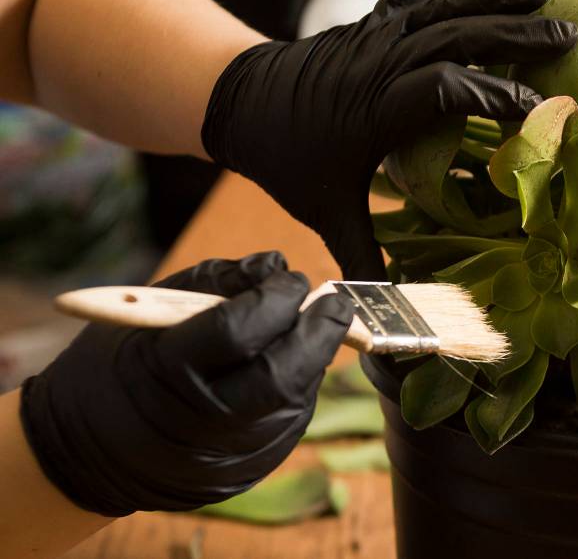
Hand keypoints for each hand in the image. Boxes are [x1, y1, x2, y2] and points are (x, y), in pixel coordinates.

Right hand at [19, 251, 351, 515]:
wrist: (90, 453)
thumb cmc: (121, 362)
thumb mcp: (150, 309)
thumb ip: (217, 279)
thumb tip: (276, 264)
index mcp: (165, 372)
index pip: (238, 330)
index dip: (276, 298)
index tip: (289, 278)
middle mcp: (201, 422)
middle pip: (282, 373)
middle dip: (318, 330)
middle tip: (329, 301)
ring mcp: (228, 454)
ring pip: (296, 397)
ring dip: (314, 355)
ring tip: (310, 327)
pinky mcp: (250, 470)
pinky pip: (290, 418)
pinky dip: (300, 384)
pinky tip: (290, 363)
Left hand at [201, 0, 577, 279]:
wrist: (239, 103)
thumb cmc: (289, 159)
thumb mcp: (325, 210)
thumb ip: (363, 258)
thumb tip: (389, 313)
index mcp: (378, 109)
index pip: (448, 92)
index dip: (497, 96)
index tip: (544, 110)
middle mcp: (383, 63)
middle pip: (457, 39)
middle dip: (516, 35)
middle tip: (570, 36)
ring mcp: (379, 35)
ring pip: (444, 8)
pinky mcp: (373, 21)